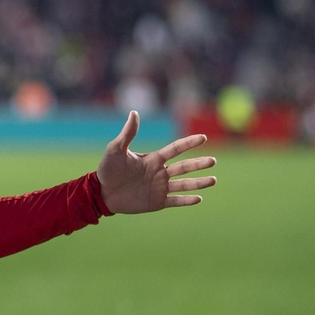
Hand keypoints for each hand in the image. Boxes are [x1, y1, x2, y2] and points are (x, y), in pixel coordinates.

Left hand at [97, 111, 217, 213]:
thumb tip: (134, 112)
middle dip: (199, 164)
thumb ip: (128, 133)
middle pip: (184, 167)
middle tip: (213, 161)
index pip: (175, 149)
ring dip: (199, 183)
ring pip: (184, 184)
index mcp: (153, 159)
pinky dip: (186, 200)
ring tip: (213, 180)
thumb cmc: (107, 169)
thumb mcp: (116, 149)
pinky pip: (175, 201)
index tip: (203, 137)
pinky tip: (199, 199)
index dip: (189, 143)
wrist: (100, 193)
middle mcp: (160, 172)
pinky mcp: (156, 202)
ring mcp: (160, 187)